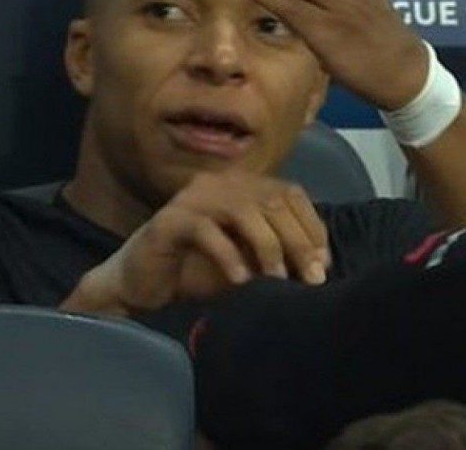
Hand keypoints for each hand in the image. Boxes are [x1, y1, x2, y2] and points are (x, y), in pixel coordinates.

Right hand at [62, 172, 329, 315]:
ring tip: (277, 280)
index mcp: (242, 186)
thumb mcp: (247, 260)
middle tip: (310, 280)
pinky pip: (205, 230)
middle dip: (296, 241)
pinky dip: (228, 255)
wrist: (142, 281)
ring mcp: (194, 198)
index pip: (289, 193)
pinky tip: (240, 281)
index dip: (312, 226)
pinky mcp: (170, 220)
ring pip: (242, 210)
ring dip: (267, 246)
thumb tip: (320, 265)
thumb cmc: (198, 271)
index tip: (323, 265)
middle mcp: (221, 183)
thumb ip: (276, 253)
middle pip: (272, 200)